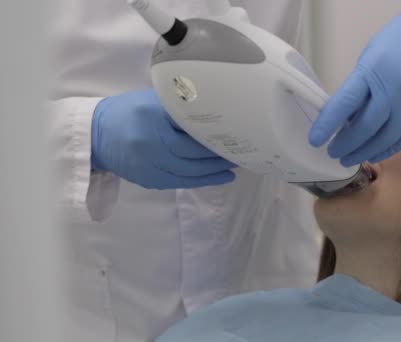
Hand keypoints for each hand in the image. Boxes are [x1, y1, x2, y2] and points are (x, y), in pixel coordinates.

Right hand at [91, 88, 236, 189]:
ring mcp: (148, 166)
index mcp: (151, 119)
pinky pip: (180, 182)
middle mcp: (150, 144)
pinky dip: (202, 181)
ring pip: (189, 173)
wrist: (96, 134)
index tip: (232, 133)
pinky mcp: (149, 179)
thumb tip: (213, 109)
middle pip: (191, 155)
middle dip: (217, 156)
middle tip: (238, 151)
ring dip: (214, 171)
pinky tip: (219, 177)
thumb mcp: (152, 99)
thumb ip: (179, 104)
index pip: (189, 132)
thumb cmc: (129, 111)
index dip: (212, 137)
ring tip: (233, 166)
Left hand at [309, 12, 400, 165]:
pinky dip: (388, 149)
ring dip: (366, 152)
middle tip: (333, 152)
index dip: (328, 124)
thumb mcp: (370, 59)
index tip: (316, 139)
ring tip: (350, 158)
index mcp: (374, 69)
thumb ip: (359, 89)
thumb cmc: (399, 42)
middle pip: (367, 126)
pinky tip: (375, 153)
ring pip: (388, 137)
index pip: (345, 102)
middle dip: (347, 143)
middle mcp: (396, 87)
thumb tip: (344, 120)